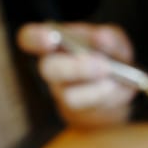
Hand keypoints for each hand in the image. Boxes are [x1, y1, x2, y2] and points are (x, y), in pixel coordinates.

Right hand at [17, 22, 136, 127]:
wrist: (118, 88)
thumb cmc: (110, 56)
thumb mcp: (115, 42)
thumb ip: (110, 37)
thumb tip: (101, 37)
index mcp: (53, 41)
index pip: (30, 39)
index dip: (35, 38)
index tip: (49, 37)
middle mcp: (51, 66)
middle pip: (48, 69)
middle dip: (75, 67)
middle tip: (103, 65)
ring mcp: (61, 90)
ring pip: (68, 95)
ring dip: (94, 89)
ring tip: (112, 81)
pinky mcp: (75, 110)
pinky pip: (85, 108)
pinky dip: (102, 97)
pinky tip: (113, 88)